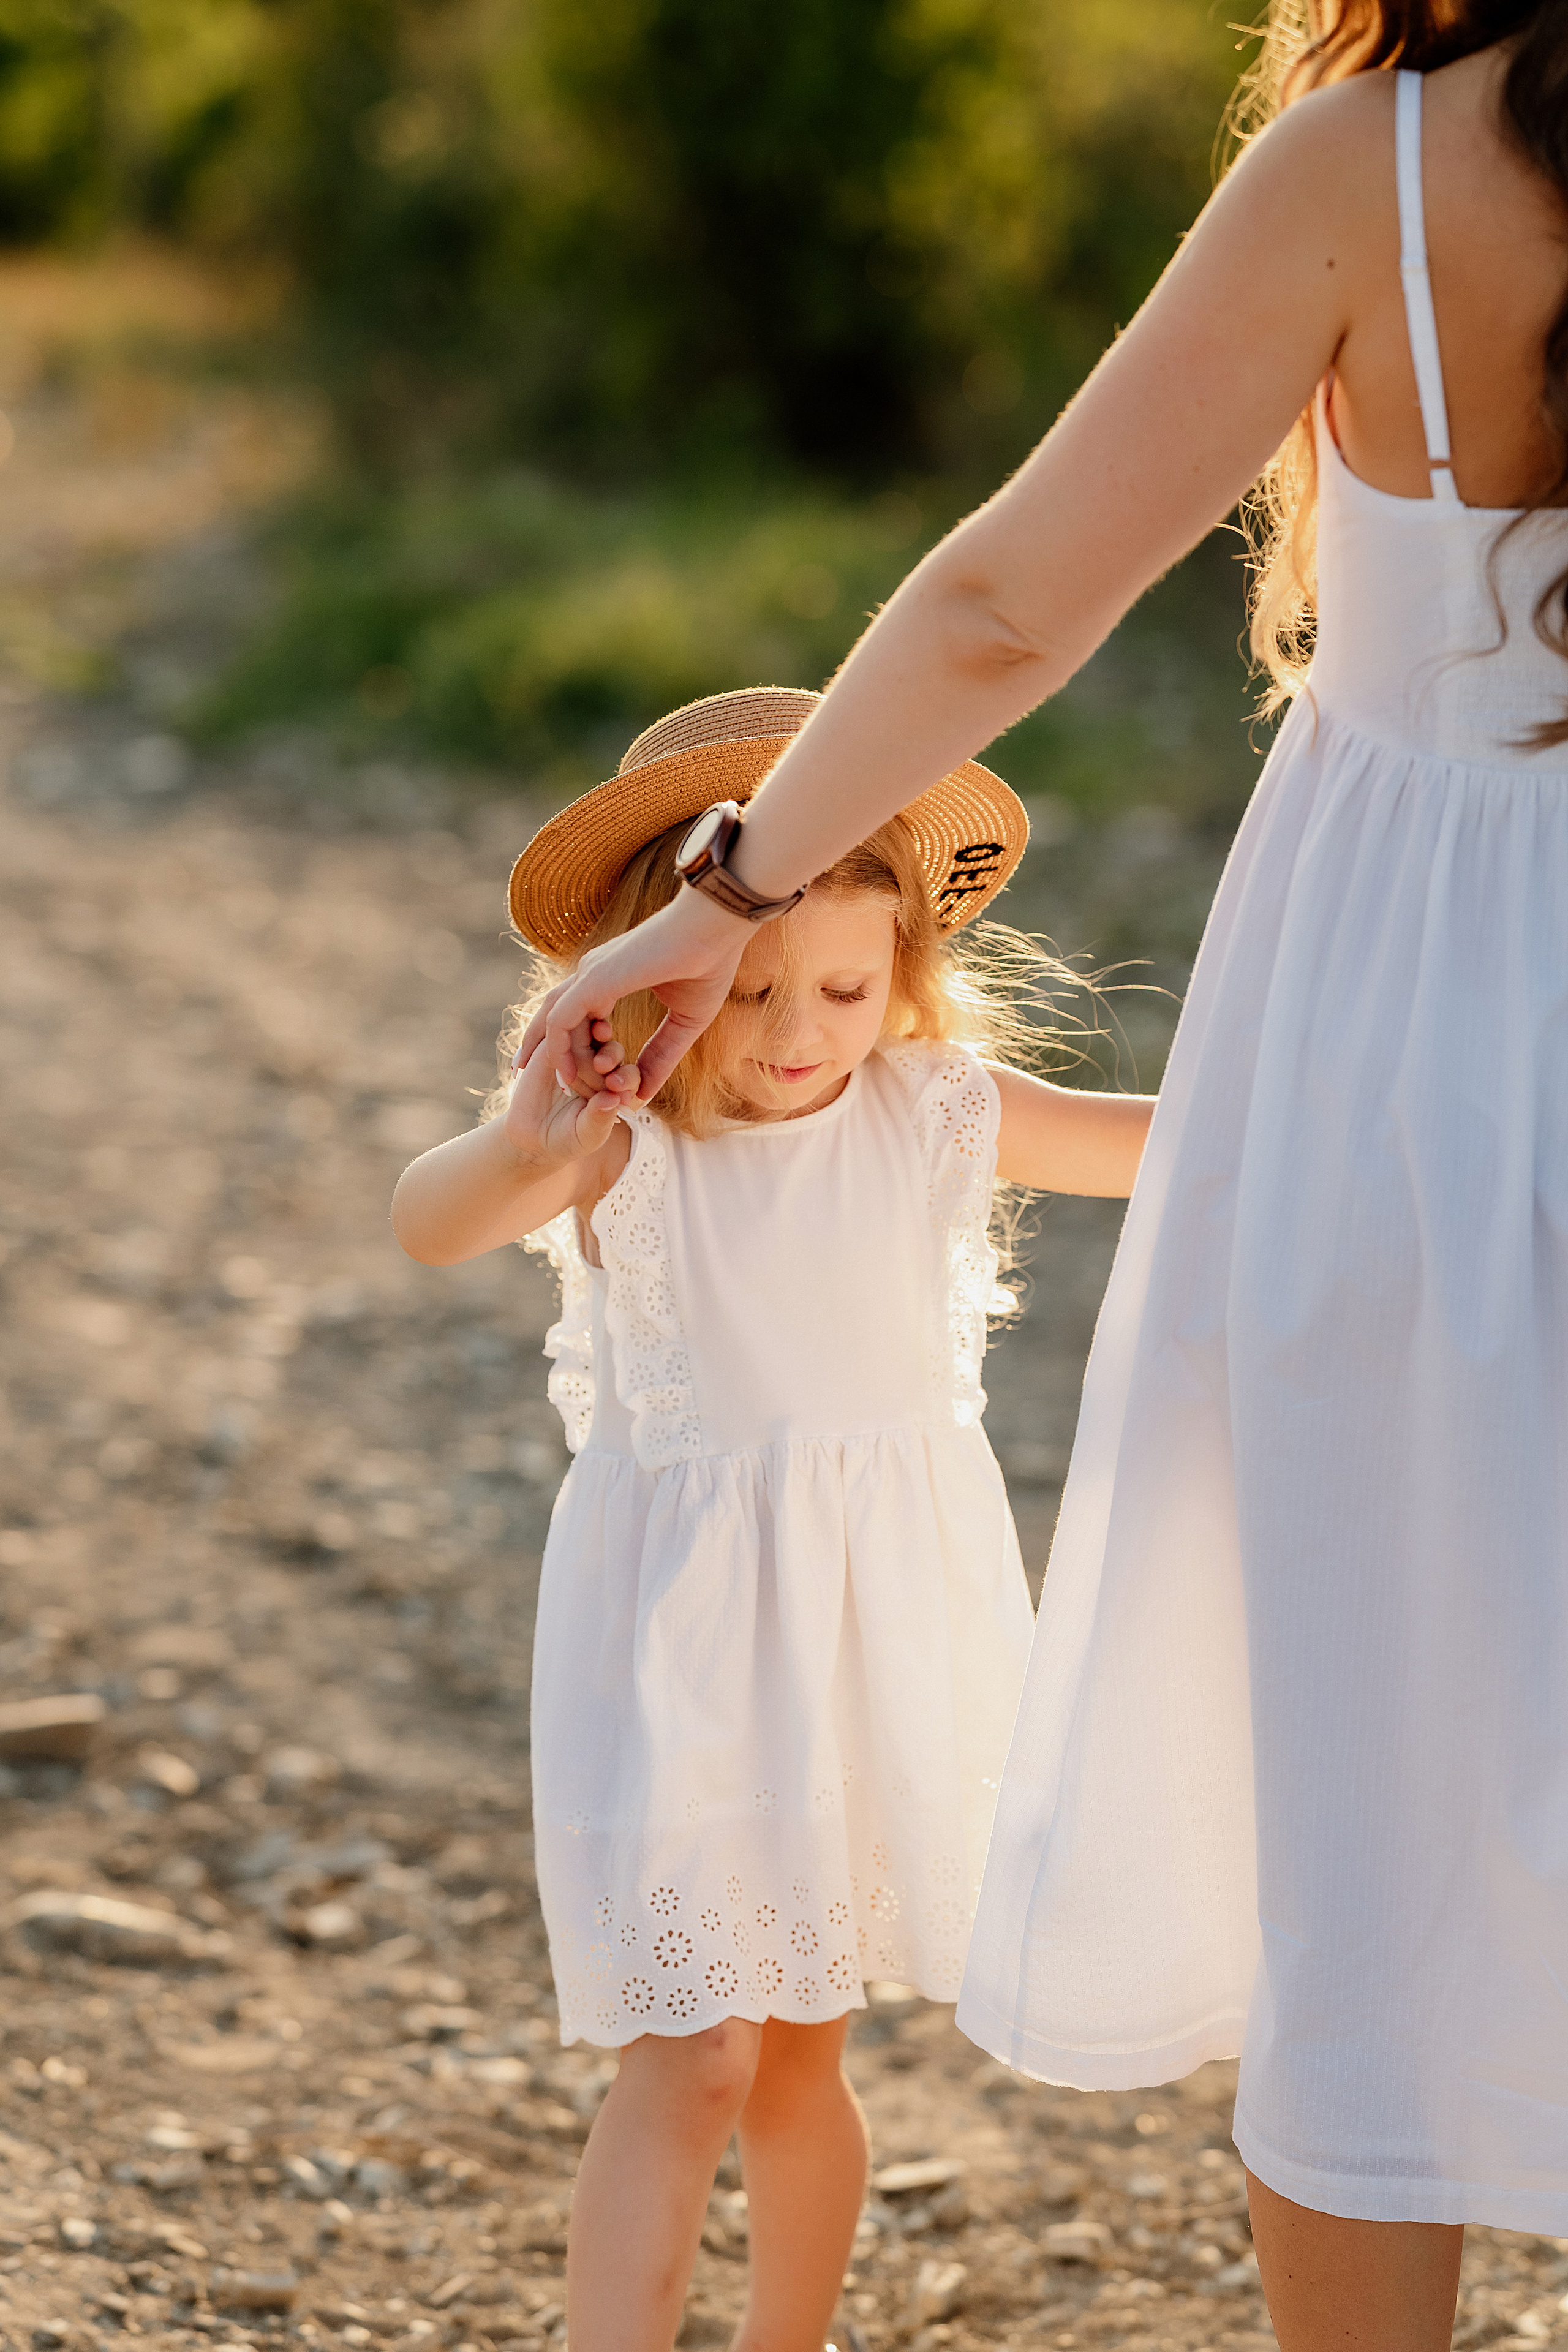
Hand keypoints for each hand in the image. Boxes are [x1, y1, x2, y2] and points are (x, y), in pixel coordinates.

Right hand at [503, 1035, 636, 1168]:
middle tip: (605, 1070)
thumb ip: (599, 1120)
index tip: (621, 1092)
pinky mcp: (552, 1048)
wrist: (531, 1138)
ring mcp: (576, 1055)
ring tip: (595, 1050)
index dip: (628, 1080)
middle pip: (613, 1051)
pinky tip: (564, 1047)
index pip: (630, 1076)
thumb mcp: (586, 1135)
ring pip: (588, 1037)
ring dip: (591, 1038)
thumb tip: (613, 1101)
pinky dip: (563, 1037)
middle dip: (612, 1058)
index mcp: (616, 1087)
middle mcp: (599, 1067)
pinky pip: (559, 1035)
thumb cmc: (567, 1138)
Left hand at [518, 887, 751, 1100]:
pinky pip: (561, 1023)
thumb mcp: (685, 1023)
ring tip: (558, 1091)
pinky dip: (560, 1052)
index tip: (587, 1081)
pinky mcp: (594, 981)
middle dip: (545, 1053)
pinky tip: (567, 1078)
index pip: (578, 1017)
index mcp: (608, 977)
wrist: (717, 927)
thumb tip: (644, 1096)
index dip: (578, 1051)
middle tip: (543, 1085)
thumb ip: (662, 1056)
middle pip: (556, 1019)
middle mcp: (592, 973)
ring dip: (555, 1060)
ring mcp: (590, 975)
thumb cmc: (708, 964)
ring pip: (554, 1024)